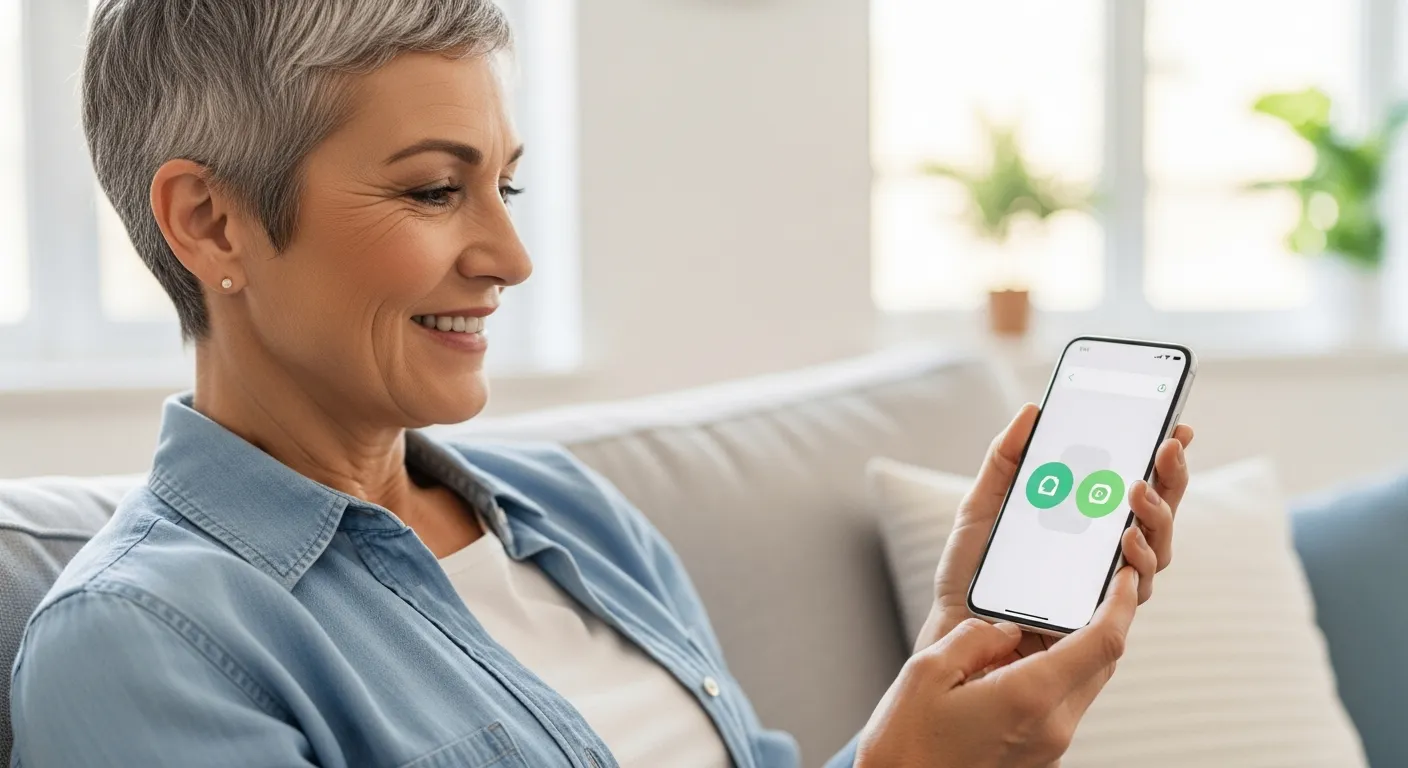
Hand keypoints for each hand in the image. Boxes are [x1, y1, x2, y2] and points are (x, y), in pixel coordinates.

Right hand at [855, 567, 1139, 767]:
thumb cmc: (905, 745)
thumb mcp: (927, 672)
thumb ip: (975, 638)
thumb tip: (1004, 630)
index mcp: (1029, 697)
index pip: (1102, 641)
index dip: (1121, 602)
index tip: (1124, 574)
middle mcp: (1052, 726)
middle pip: (1101, 661)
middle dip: (1098, 619)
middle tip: (1080, 587)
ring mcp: (1049, 746)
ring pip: (1082, 682)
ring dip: (1072, 647)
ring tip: (1030, 625)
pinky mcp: (1040, 755)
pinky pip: (1061, 703)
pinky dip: (1051, 673)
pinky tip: (1012, 662)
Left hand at [914, 404, 1193, 652]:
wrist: (953, 631)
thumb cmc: (973, 574)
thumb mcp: (982, 507)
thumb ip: (1006, 460)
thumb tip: (1033, 411)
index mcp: (1087, 526)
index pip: (1137, 488)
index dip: (1162, 460)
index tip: (1176, 424)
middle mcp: (1106, 556)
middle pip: (1158, 516)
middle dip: (1171, 478)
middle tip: (1167, 445)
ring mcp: (1107, 588)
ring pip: (1156, 551)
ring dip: (1155, 516)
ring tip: (1137, 490)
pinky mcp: (1100, 622)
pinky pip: (1132, 591)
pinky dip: (1135, 561)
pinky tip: (1126, 539)